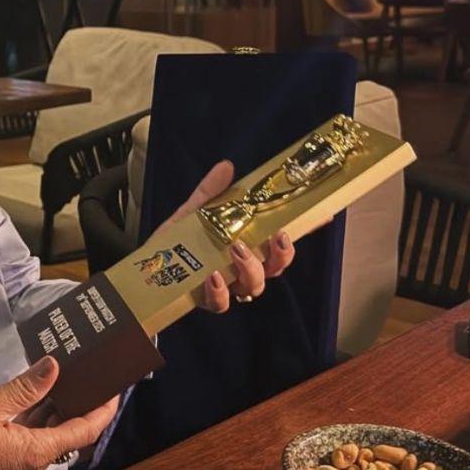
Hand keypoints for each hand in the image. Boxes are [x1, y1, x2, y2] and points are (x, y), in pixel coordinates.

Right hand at [0, 357, 118, 469]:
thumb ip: (26, 387)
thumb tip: (55, 366)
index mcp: (37, 452)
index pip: (83, 431)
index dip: (102, 410)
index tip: (114, 387)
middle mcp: (35, 461)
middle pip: (70, 432)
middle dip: (82, 403)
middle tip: (91, 373)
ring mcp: (21, 461)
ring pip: (51, 432)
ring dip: (60, 406)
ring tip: (71, 375)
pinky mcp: (8, 457)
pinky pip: (33, 434)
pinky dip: (40, 413)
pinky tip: (41, 391)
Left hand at [155, 160, 296, 313]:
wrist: (146, 269)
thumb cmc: (177, 242)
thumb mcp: (193, 212)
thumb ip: (211, 193)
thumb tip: (226, 166)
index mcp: (247, 246)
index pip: (281, 240)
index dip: (305, 229)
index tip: (323, 214)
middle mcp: (242, 269)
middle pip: (276, 268)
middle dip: (282, 254)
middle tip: (277, 237)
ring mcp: (228, 287)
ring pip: (254, 287)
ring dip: (251, 269)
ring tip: (237, 249)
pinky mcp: (206, 301)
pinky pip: (222, 303)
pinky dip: (220, 291)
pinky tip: (214, 276)